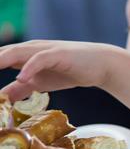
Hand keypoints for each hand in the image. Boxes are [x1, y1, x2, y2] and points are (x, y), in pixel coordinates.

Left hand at [0, 40, 124, 101]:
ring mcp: (43, 50)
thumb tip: (2, 99)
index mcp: (21, 55)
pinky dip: (30, 67)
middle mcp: (28, 50)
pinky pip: (40, 59)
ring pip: (15, 53)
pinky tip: (22, 77)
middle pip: (0, 54)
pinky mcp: (58, 54)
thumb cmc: (69, 70)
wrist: (99, 64)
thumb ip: (20, 89)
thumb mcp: (40, 83)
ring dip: (0, 60)